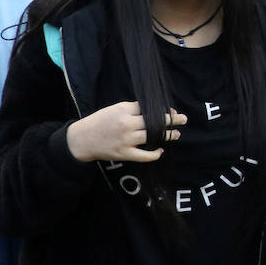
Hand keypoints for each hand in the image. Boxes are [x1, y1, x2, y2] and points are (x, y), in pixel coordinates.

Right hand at [64, 102, 184, 162]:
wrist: (82, 139)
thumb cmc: (99, 122)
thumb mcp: (114, 109)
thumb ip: (131, 109)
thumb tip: (153, 111)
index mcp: (123, 110)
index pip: (149, 108)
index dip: (162, 110)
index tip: (171, 110)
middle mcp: (127, 124)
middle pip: (155, 121)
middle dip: (171, 120)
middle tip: (183, 119)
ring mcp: (126, 140)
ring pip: (153, 136)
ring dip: (168, 135)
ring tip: (176, 133)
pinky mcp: (125, 153)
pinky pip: (144, 155)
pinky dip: (155, 154)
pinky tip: (161, 150)